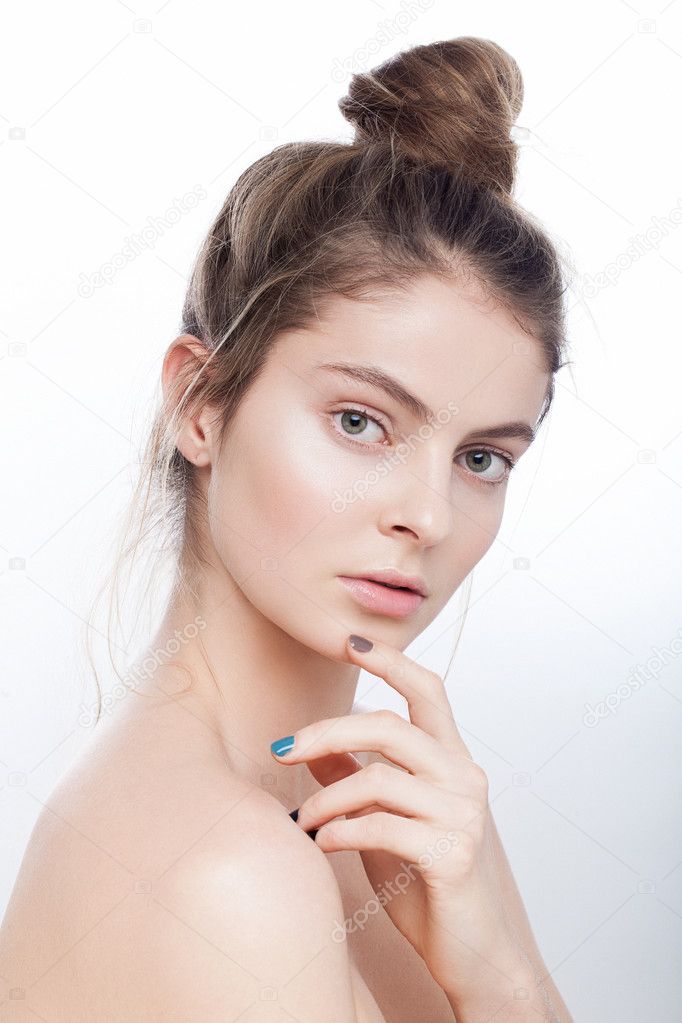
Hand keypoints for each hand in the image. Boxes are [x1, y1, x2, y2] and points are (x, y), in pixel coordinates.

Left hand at [270, 633, 528, 1002]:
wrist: (472, 954)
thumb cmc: (427, 884)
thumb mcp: (387, 821)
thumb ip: (357, 781)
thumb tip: (313, 750)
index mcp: (452, 761)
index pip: (427, 690)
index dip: (389, 659)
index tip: (349, 640)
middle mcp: (464, 777)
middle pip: (389, 725)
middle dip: (328, 731)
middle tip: (282, 749)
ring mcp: (464, 812)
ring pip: (378, 776)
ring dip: (325, 798)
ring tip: (301, 821)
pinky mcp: (454, 851)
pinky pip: (381, 825)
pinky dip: (339, 830)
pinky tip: (322, 843)